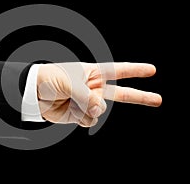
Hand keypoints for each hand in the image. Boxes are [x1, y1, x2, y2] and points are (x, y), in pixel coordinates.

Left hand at [37, 62, 161, 126]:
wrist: (33, 94)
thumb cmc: (49, 79)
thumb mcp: (70, 83)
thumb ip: (88, 97)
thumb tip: (100, 111)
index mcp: (92, 73)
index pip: (118, 71)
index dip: (135, 71)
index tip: (152, 70)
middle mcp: (93, 88)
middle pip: (120, 94)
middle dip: (139, 97)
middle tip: (158, 100)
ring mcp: (87, 102)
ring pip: (100, 112)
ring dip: (87, 109)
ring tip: (72, 101)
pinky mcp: (80, 114)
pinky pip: (89, 120)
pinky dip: (81, 117)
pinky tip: (70, 110)